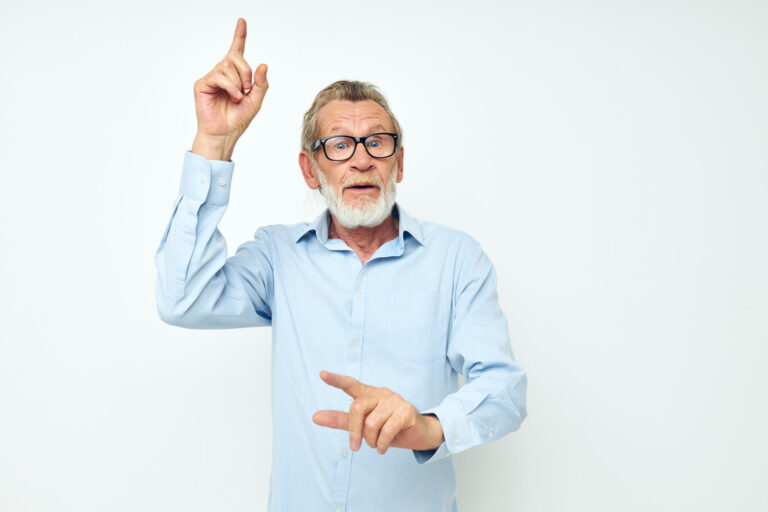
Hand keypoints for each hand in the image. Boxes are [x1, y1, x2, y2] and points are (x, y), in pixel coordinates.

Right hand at [192, 18, 268, 159]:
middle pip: (236, 57)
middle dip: (246, 72)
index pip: (237, 50)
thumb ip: (261, 83)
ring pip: (227, 66)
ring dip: (238, 82)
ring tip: (238, 96)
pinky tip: (232, 96)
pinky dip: (230, 86)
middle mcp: (222, 73)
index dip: (239, 35)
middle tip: (248, 89)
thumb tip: (263, 64)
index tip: (242, 21)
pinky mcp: (202, 84)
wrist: (225, 133)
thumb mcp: (256, 100)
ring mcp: (212, 77)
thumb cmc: (238, 118)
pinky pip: (219, 75)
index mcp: (235, 75)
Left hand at [313, 371, 444, 454]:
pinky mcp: (406, 411)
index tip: (322, 374)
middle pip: (357, 408)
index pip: (350, 384)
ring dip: (371, 440)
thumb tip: (315, 417)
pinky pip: (387, 430)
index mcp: (368, 394)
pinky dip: (381, 444)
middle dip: (354, 431)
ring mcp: (394, 400)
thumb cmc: (388, 428)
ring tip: (376, 445)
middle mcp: (380, 393)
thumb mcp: (362, 426)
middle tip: (356, 447)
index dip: (336, 380)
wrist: (418, 434)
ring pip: (372, 422)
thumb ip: (340, 420)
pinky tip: (382, 449)